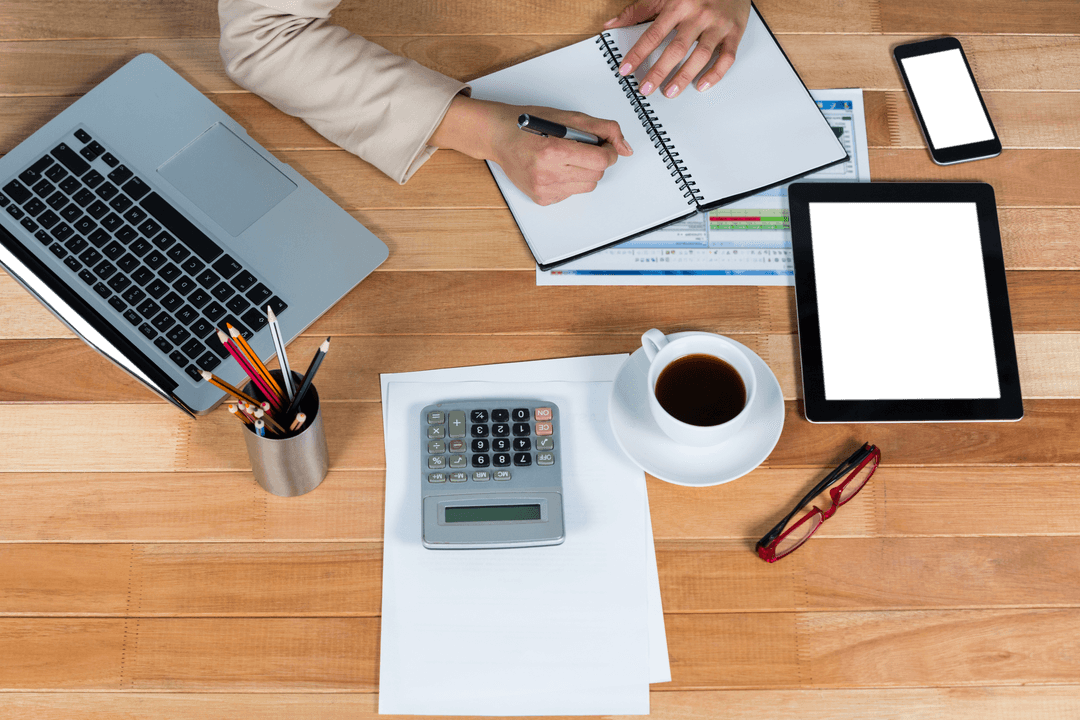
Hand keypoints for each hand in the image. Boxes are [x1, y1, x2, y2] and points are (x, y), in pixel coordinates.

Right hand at [431, 96, 632, 205]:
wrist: (500, 137)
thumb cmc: (532, 124)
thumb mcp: (570, 118)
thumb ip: (604, 130)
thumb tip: (625, 149)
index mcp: (555, 149)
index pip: (602, 160)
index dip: (608, 151)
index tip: (604, 146)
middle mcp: (548, 172)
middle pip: (597, 174)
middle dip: (595, 161)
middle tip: (581, 149)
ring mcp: (544, 188)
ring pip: (587, 186)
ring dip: (584, 172)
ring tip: (566, 158)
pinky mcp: (542, 198)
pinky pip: (571, 193)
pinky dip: (569, 181)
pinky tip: (554, 169)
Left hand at [604, 0, 750, 98]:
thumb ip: (638, 10)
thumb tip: (612, 24)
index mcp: (679, 4)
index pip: (653, 34)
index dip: (638, 54)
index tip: (626, 69)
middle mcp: (699, 15)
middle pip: (677, 48)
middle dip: (659, 72)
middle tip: (646, 89)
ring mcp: (718, 25)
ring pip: (701, 55)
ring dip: (684, 77)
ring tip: (670, 92)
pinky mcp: (734, 32)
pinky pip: (726, 57)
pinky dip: (715, 74)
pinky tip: (701, 85)